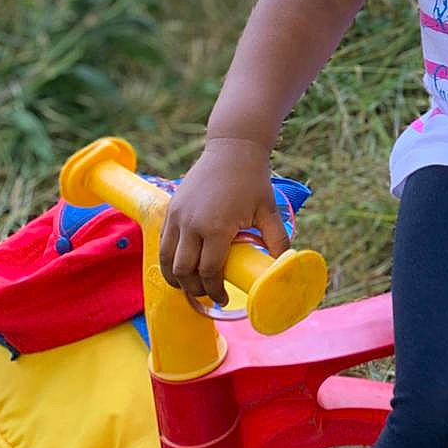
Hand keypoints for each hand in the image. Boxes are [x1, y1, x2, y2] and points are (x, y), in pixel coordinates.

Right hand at [158, 137, 288, 306]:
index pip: (209, 272)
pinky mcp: (170, 210)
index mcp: (216, 228)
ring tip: (191, 286)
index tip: (223, 300)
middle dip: (195, 289)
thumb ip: (277, 239)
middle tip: (208, 295)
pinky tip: (182, 266)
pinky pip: (163, 243)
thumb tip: (284, 265)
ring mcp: (176, 217)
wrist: (232, 148)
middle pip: (184, 272)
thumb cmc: (253, 179)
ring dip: (176, 278)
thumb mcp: (269, 210)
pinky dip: (169, 260)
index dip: (215, 291)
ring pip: (167, 260)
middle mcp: (191, 225)